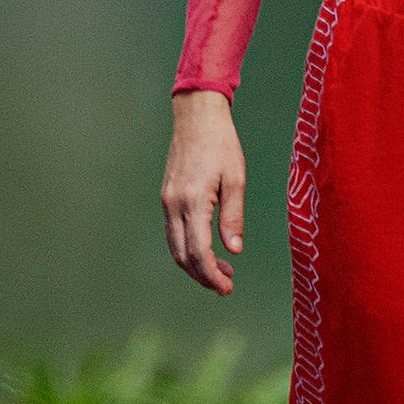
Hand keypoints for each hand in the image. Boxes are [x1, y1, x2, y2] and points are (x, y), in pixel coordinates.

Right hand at [161, 89, 246, 294]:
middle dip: (203, 276)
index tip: (227, 287)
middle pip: (182, 256)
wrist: (196, 116)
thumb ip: (233, 217)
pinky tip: (206, 249)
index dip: (211, 275)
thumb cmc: (221, 144)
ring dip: (194, 265)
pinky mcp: (167, 198)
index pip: (198, 252)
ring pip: (175, 247)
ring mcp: (167, 202)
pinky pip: (173, 233)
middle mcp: (174, 205)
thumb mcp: (236, 179)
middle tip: (226, 285)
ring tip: (221, 270)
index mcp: (192, 201)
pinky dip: (187, 249)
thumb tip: (234, 250)